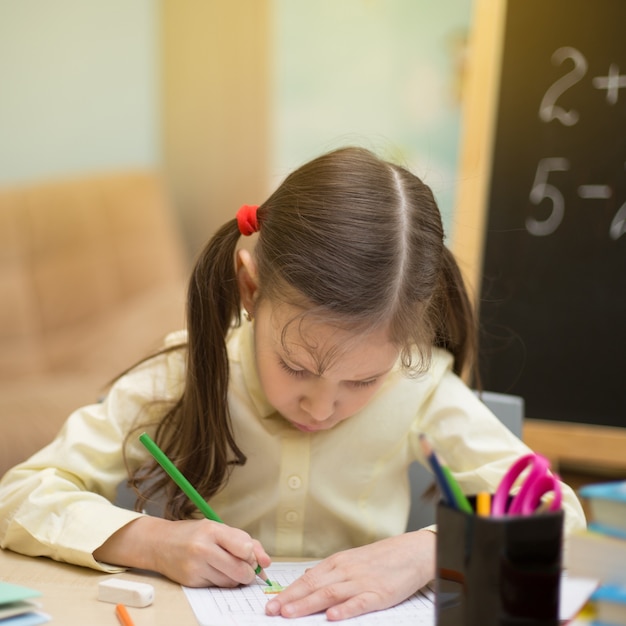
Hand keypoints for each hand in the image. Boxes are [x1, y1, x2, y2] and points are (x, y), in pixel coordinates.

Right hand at [94, 516, 270, 587]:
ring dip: (235, 578)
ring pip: (230, 582)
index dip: (252, 555)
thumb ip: (244, 541)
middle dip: (248, 572)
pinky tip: (214, 571)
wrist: (160, 543)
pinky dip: (222, 582)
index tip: (249, 555)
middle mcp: (203, 548)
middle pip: (240, 570)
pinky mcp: (191, 582)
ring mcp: (196, 567)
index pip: (245, 548)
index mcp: (212, 530)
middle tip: (245, 567)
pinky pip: (217, 587)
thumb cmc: (194, 534)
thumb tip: (266, 562)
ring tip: (227, 566)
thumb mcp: (218, 528)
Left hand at [265, 530, 435, 620]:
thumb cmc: (382, 558)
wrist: (412, 552)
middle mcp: (346, 570)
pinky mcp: (379, 594)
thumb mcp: (352, 560)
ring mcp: (362, 582)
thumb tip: (306, 579)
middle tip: (272, 610)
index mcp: (338, 562)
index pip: (307, 578)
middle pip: (313, 586)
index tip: (271, 603)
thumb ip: (330, 572)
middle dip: (290, 599)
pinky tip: (332, 617)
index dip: (288, 592)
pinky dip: (344, 610)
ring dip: (308, 605)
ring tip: (290, 614)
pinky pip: (359, 602)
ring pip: (330, 594)